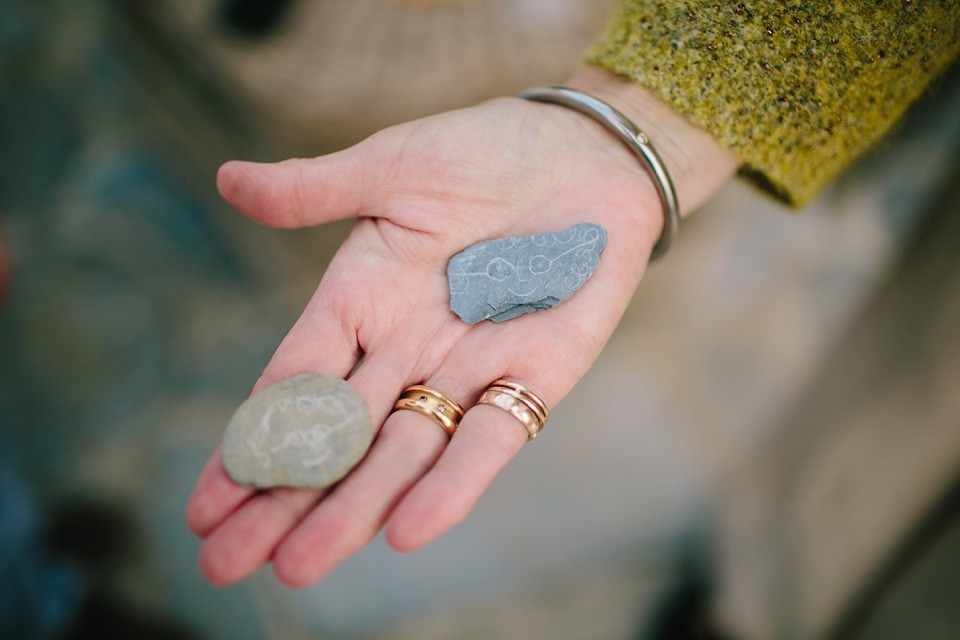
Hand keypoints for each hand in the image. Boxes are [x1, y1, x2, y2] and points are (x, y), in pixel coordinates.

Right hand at [185, 67, 738, 586]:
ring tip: (301, 566)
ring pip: (402, 452)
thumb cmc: (487, 149)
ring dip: (354, 508)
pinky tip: (409, 530)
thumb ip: (316, 190)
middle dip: (283, 501)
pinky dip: (454, 482)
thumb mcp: (394, 166)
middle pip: (337, 438)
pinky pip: (490, 437)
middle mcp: (406, 348)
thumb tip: (225, 181)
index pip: (293, 385)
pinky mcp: (534, 377)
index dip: (250, 442)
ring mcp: (467, 369)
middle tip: (225, 564)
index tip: (203, 505)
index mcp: (361, 299)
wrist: (587, 153)